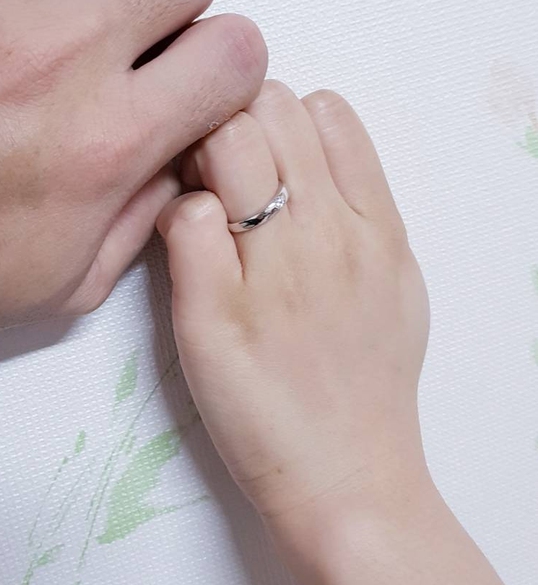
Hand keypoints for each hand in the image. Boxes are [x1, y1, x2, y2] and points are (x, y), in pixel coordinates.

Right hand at [159, 81, 537, 584]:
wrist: (348, 481)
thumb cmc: (260, 414)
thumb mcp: (198, 336)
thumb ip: (189, 244)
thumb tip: (188, 184)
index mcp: (276, 242)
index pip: (231, 125)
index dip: (192, 136)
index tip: (183, 177)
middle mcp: (335, 221)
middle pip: (279, 104)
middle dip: (233, 120)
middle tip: (214, 179)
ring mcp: (377, 231)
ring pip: (327, 116)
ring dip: (282, 129)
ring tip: (258, 185)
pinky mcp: (401, 249)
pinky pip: (367, 157)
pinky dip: (328, 151)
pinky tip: (303, 201)